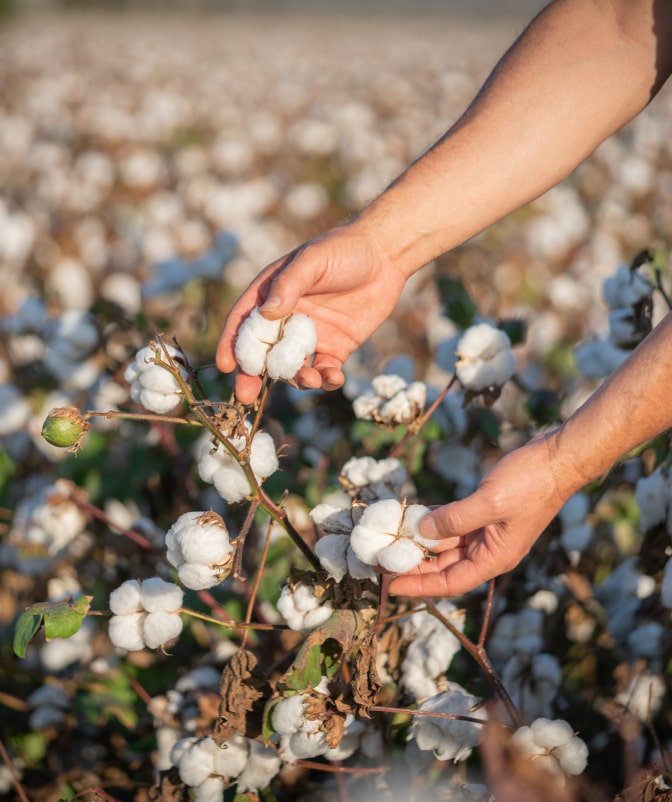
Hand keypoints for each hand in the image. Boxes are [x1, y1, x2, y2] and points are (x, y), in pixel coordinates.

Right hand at [216, 221, 407, 404]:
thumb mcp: (312, 261)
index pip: (244, 322)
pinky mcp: (335, 348)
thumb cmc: (342, 249)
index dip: (232, 344)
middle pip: (263, 352)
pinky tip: (334, 378)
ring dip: (296, 378)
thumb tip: (266, 313)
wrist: (385, 255)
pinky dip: (326, 380)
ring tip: (308, 378)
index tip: (226, 365)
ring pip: (293, 367)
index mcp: (271, 295)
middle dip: (253, 375)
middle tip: (247, 396)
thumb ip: (289, 285)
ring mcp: (310, 337)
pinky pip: (324, 372)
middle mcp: (286, 319)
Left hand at [389, 433, 581, 596]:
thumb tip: (422, 531)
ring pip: (446, 544)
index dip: (420, 586)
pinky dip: (434, 519)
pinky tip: (413, 514)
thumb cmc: (531, 483)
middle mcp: (490, 550)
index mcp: (495, 558)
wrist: (558, 458)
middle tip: (381, 561)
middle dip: (414, 565)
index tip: (390, 585)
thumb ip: (455, 519)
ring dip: (420, 541)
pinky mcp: (486, 513)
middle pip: (445, 566)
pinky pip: (453, 522)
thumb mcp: (489, 502)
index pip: (451, 582)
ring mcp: (488, 531)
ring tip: (390, 539)